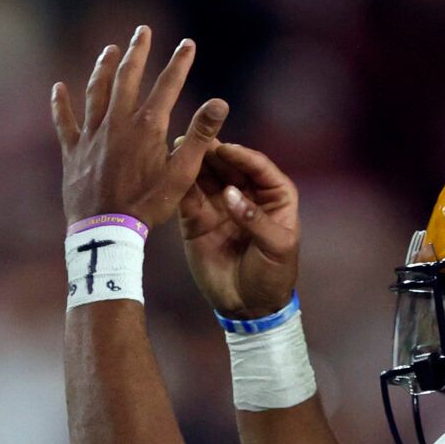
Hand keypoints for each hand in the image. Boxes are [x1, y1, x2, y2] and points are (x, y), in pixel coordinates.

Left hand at [51, 27, 228, 230]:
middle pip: (127, 77)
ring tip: (109, 50)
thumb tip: (220, 102)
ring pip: (96, 91)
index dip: (179, 62)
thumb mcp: (182, 174)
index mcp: (147, 127)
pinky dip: (61, 104)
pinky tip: (58, 88)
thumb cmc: (149, 206)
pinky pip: (65, 122)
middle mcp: (117, 123)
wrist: (106, 231)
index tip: (188, 44)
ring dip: (104, 68)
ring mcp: (93, 135)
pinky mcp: (74, 152)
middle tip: (143, 31)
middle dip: (137, 52)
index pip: (167, 85)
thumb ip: (201, 136)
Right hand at [179, 143, 299, 319]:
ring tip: (178, 147)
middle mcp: (245, 193)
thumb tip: (230, 193)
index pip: (258, 167)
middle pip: (229, 165)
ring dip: (193, 162)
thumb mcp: (276, 247)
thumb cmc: (273, 275)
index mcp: (274, 195)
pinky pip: (187, 197)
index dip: (242, 156)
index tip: (224, 148)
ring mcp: (220, 204)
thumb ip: (255, 219)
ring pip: (205, 176)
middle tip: (195, 136)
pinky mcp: (197, 219)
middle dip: (213, 152)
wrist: (249, 307)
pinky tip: (168, 171)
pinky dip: (179, 184)